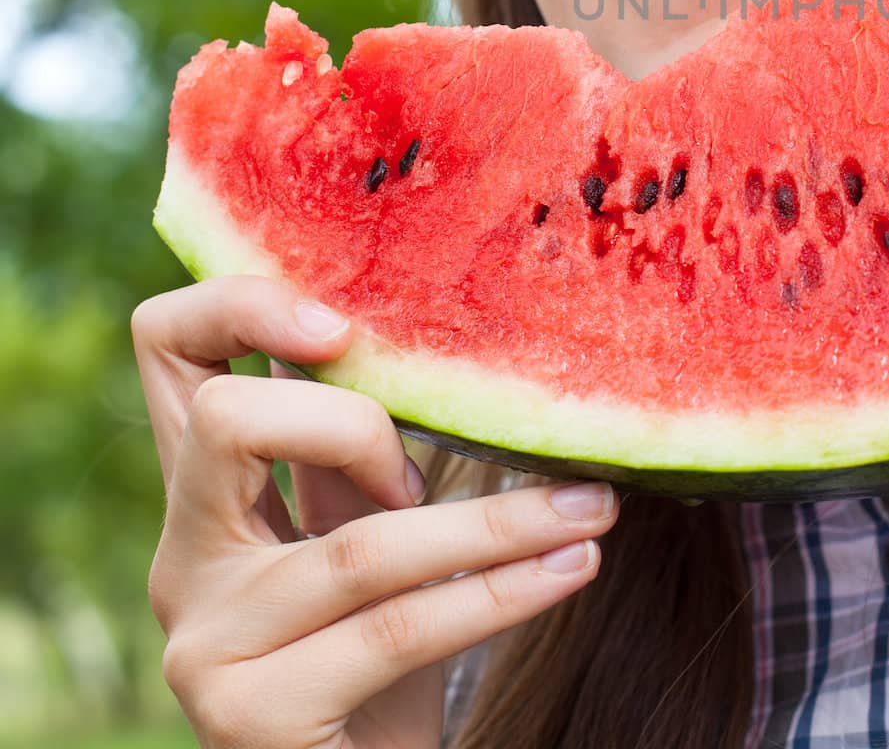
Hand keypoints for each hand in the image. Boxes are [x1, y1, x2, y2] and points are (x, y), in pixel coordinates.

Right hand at [132, 274, 618, 747]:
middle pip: (225, 420)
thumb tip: (424, 318)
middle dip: (357, 419)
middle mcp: (182, 559)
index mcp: (203, 491)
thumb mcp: (364, 529)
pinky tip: (574, 564)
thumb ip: (359, 447)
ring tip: (596, 508)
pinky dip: (502, 591)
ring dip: (500, 525)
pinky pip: (400, 628)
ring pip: (359, 546)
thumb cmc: (377, 652)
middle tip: (439, 460)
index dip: (239, 305)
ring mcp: (207, 642)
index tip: (346, 320)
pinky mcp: (252, 717)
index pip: (166, 348)